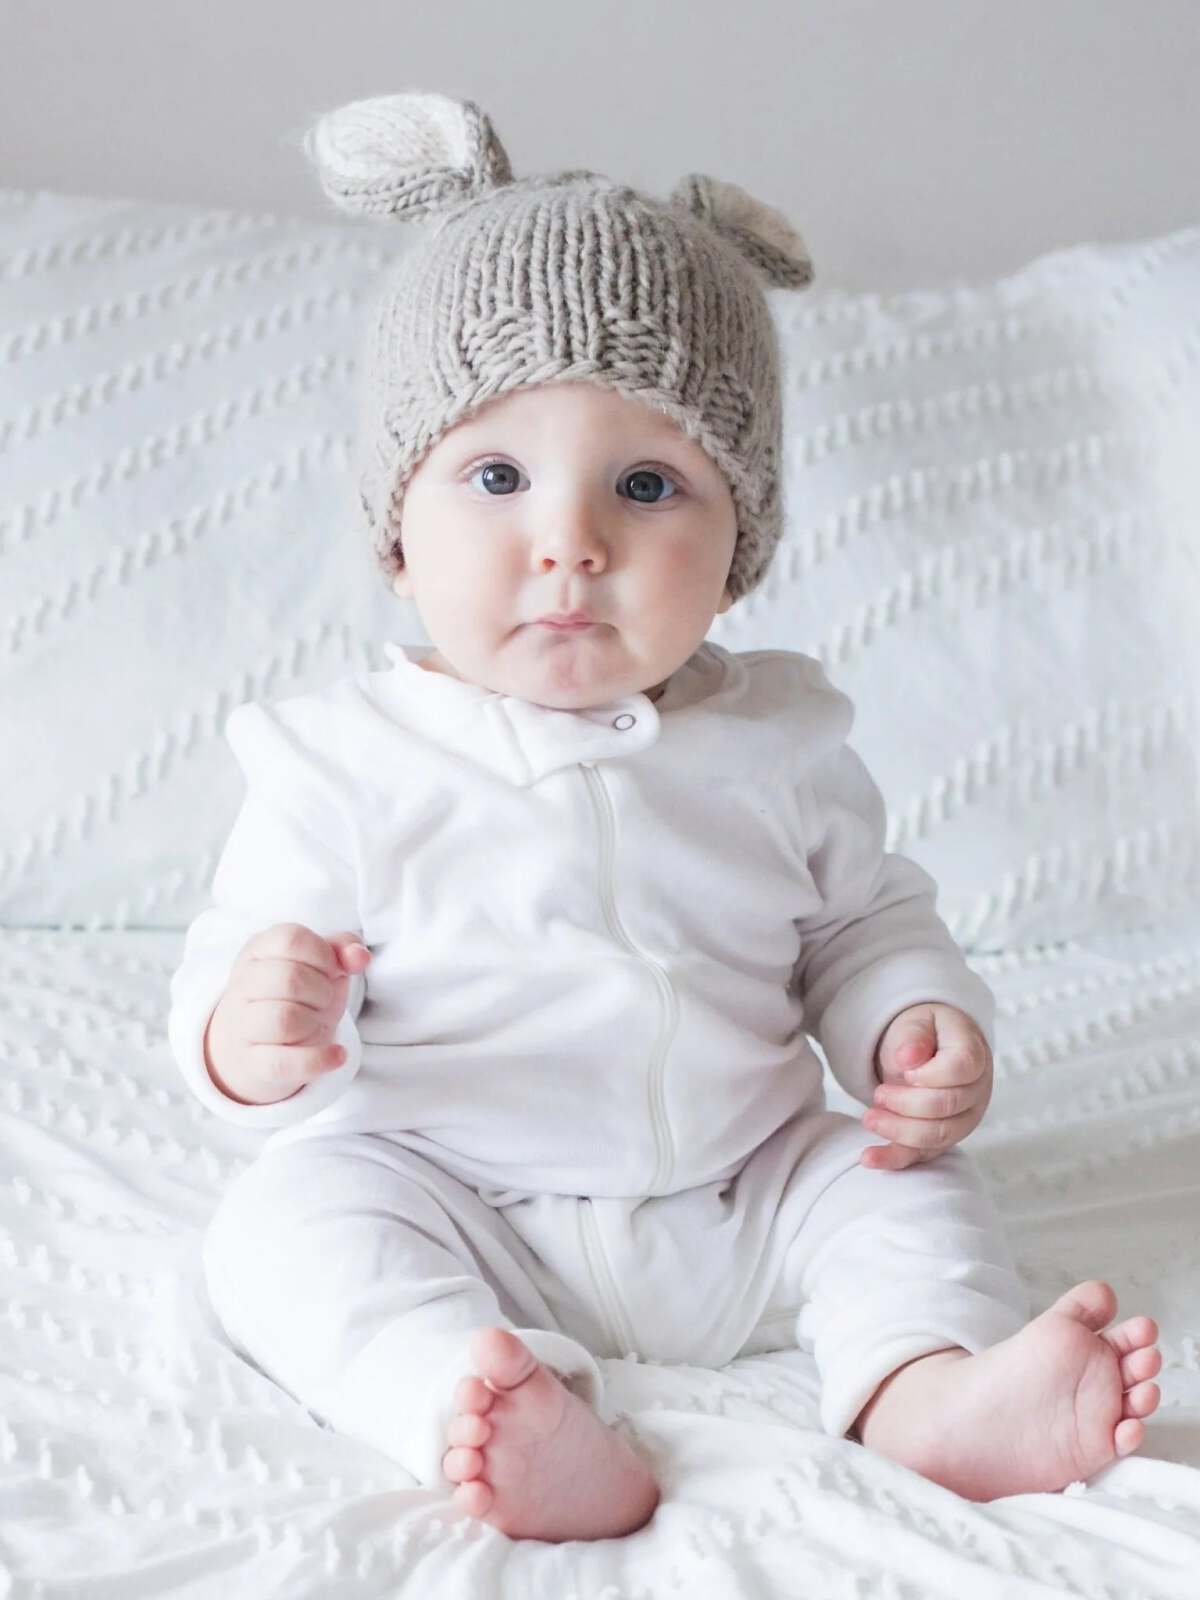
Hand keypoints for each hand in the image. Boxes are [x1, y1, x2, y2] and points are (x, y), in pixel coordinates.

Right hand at [202, 923, 370, 1105]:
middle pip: (290, 978)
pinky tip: (337, 1055)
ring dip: (315, 1022)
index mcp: (258, 952)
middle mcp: (243, 986)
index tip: (329, 970)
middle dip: (322, 991)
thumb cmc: (293, 997)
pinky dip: (319, 1060)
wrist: (253, 1048)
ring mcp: (243, 1027)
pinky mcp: (253, 1064)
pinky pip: (284, 1063)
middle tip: (322, 1000)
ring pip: (285, 1019)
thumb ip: (341, 950)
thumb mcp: (318, 967)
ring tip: (317, 1023)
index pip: (291, 939)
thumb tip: (360, 956)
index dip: (323, 955)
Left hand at [859, 1001, 992, 1169]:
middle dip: (906, 1104)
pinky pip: (922, 1155)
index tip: (904, 1070)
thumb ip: (914, 1036)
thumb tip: (908, 1058)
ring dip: (898, 1130)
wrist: (927, 1048)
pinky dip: (894, 1158)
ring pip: (937, 1136)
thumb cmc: (925, 1032)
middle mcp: (976, 1090)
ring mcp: (963, 1118)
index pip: (961, 1068)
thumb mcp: (917, 1022)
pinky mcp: (943, 1138)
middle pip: (947, 1106)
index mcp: (974, 1053)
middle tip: (878, 1094)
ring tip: (869, 1118)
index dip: (930, 1074)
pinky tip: (869, 1158)